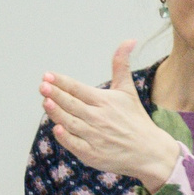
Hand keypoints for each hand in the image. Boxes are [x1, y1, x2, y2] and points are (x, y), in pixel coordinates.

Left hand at [41, 41, 183, 186]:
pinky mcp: (93, 154)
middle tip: (42, 86)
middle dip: (56, 94)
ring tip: (45, 101)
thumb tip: (129, 40)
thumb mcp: (128, 91)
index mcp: (105, 101)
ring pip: (71, 122)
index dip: (62, 82)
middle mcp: (99, 118)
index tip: (48, 75)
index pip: (78, 89)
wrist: (151, 152)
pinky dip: (66, 137)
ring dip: (56, 112)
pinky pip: (76, 145)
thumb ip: (121, 65)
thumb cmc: (136, 120)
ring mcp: (95, 137)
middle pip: (72, 104)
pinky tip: (56, 128)